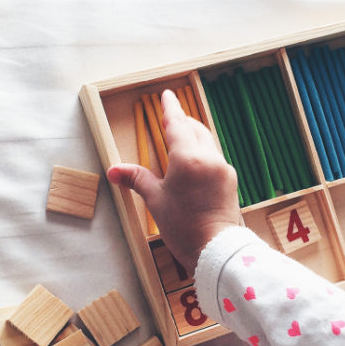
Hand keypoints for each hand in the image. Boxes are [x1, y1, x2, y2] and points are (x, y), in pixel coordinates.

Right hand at [106, 89, 240, 273]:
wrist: (216, 250)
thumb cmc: (184, 228)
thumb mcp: (156, 201)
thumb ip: (137, 179)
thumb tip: (114, 171)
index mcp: (187, 158)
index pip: (176, 124)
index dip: (170, 108)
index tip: (168, 95)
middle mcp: (208, 158)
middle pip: (195, 129)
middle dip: (182, 121)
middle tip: (172, 118)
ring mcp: (223, 169)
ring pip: (207, 142)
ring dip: (194, 137)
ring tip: (182, 140)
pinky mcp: (230, 181)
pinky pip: (214, 158)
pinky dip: (203, 153)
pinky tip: (196, 164)